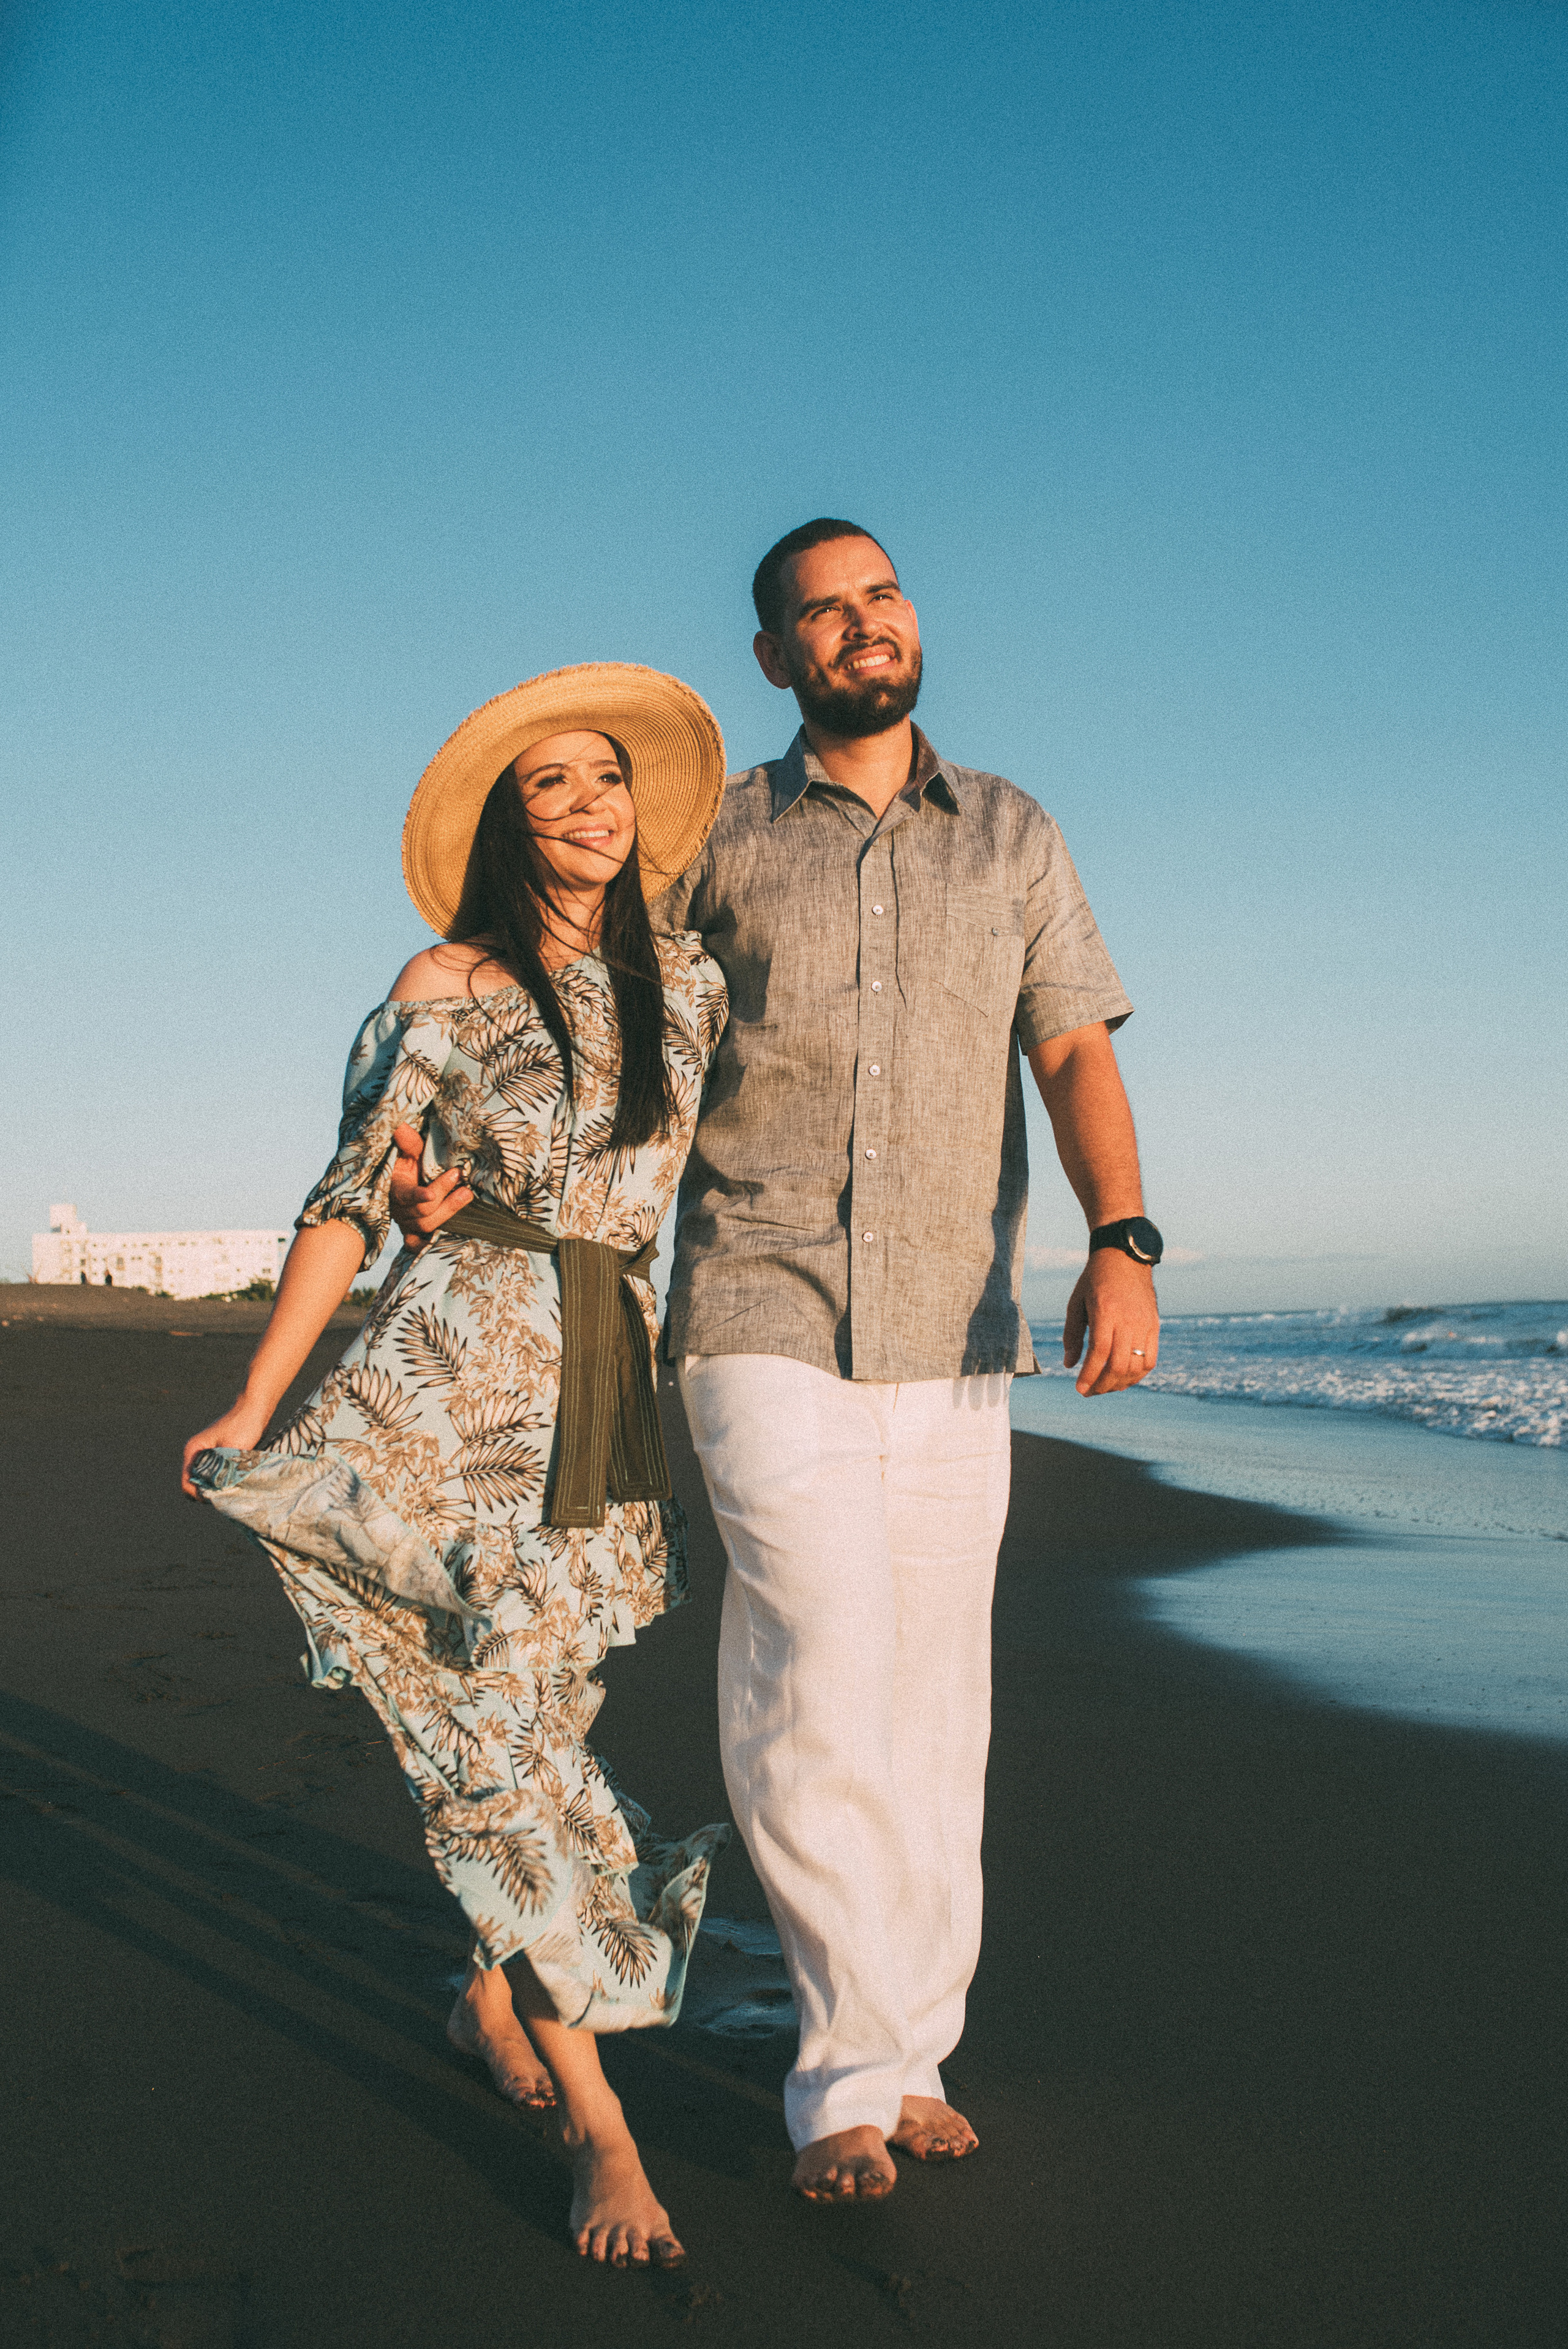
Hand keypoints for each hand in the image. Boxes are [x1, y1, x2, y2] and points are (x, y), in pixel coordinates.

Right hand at [181, 1396, 268, 1497]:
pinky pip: (217, 1473)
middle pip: (196, 1483)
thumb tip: (221, 1490)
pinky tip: (237, 1480)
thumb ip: (225, 1470)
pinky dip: (224, 1479)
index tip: (217, 1497)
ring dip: (217, 1486)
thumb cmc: (243, 1425)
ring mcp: (208, 1454)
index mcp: (194, 1450)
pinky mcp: (220, 1455)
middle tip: (227, 1495)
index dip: (199, 1494)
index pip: (187, 1483)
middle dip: (209, 1492)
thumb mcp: (233, 1450)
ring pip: (207, 1479)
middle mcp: (197, 1453)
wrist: (256, 1408)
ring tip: (233, 1488)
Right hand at [389, 1122, 473, 1250]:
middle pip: (422, 1213)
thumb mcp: (406, 1150)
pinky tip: (445, 1244)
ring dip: (448, 1212)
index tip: (433, 1192)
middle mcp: (399, 1209)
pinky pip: (416, 1244)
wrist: (397, 1174)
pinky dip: (426, 1247)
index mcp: (394, 1188)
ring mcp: (405, 1222)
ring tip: (467, 1195)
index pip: (405, 1196)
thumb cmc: (405, 1160)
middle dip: (444, 1201)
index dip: (419, 1195)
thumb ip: (407, 1142)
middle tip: (463, 1185)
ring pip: (426, 1226)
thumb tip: (401, 1126)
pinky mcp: (411, 1231)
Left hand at [1063, 1251, 1159, 1395]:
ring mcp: (1144, 1324)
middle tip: (1089, 1392)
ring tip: (1104, 1387)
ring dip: (1119, 1384)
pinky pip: (1150, 1360)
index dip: (1089, 1375)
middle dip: (1102, 1385)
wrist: (1125, 1258)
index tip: (1080, 1389)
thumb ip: (1072, 1335)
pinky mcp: (1154, 1327)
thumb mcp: (1076, 1303)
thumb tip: (1069, 1365)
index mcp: (1105, 1312)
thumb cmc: (1095, 1280)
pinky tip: (1123, 1379)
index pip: (1099, 1353)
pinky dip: (1137, 1375)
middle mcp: (1128, 1320)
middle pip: (1118, 1365)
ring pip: (1136, 1367)